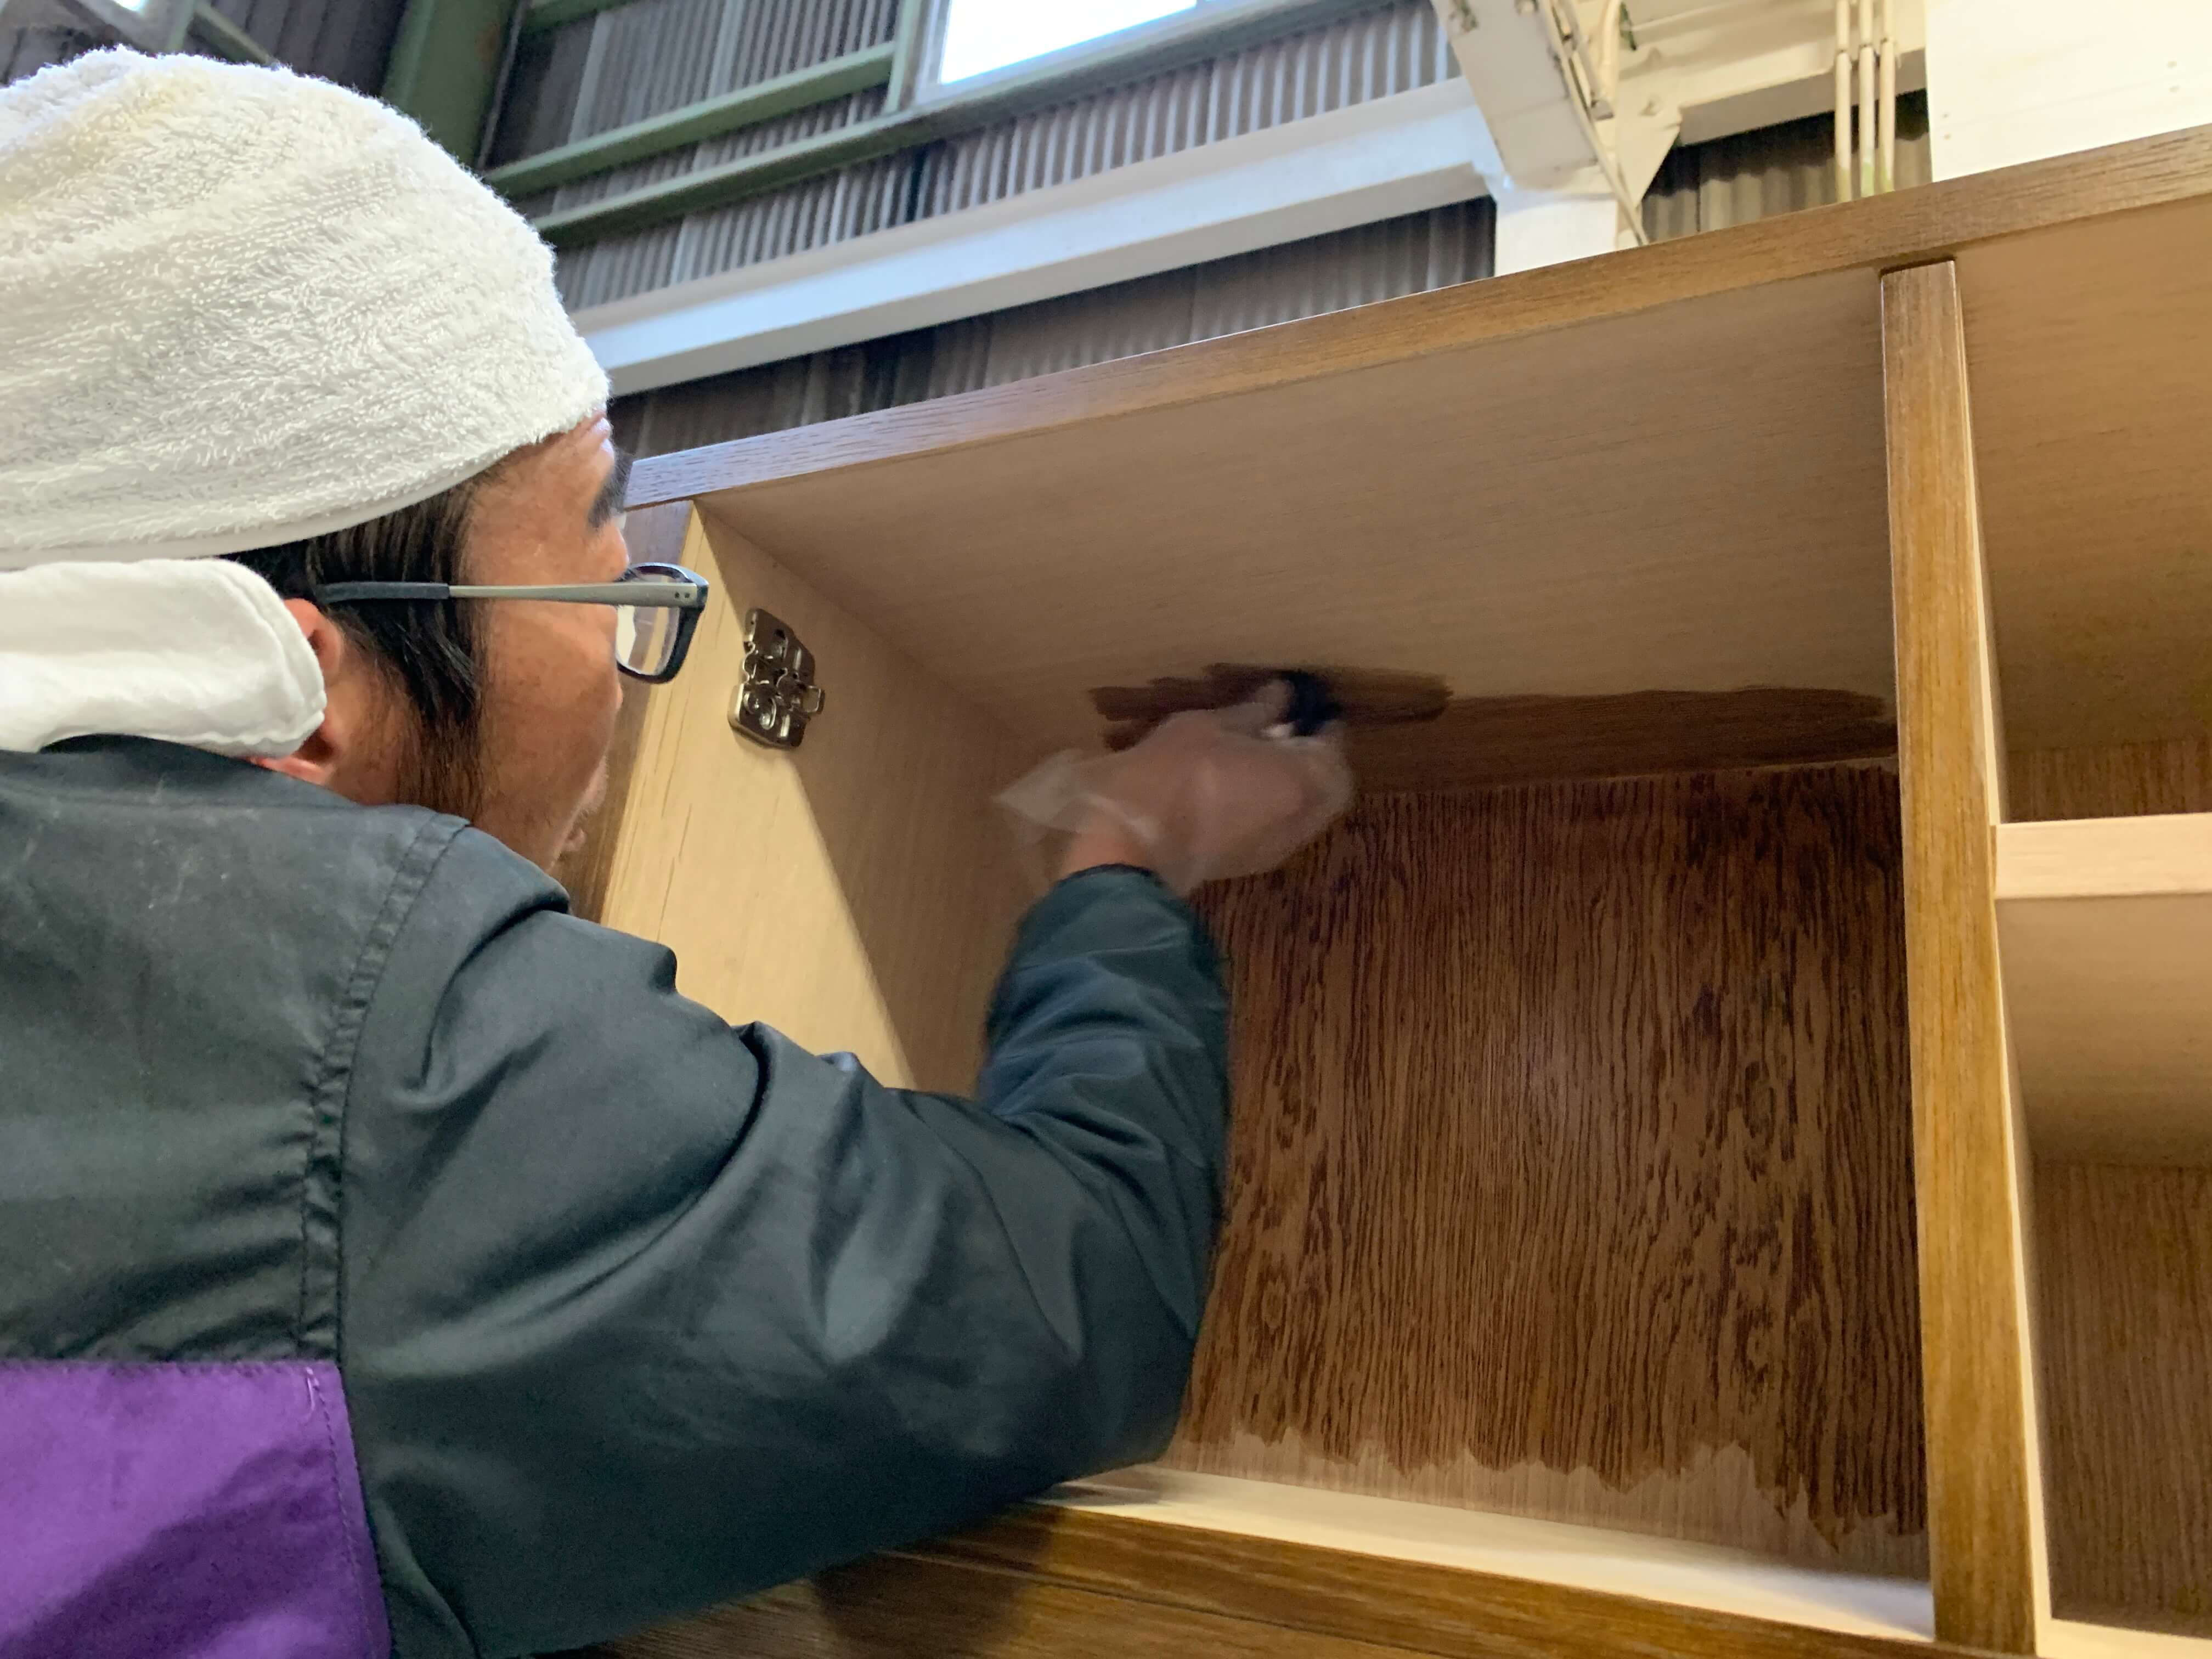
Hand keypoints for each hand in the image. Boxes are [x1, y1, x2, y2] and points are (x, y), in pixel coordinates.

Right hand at [1000, 683, 1353, 894]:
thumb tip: (1281, 696)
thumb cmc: (1173, 774)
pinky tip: (1245, 786)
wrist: (1133, 845)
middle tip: (1293, 734)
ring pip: (1308, 812)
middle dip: (1320, 761)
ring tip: (1265, 757)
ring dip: (1299, 785)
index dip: (1326, 727)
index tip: (1312, 708)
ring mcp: (1277, 848)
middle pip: (1331, 788)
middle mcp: (1301, 820)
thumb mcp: (1211, 727)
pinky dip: (1278, 805)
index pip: (1334, 750)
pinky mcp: (1251, 864)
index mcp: (1301, 782)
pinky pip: (1282, 827)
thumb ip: (1254, 712)